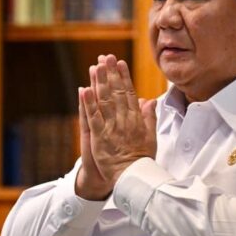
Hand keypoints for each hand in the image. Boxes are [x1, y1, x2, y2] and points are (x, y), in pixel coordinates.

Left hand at [77, 54, 156, 197]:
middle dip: (110, 74)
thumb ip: (149, 117)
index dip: (124, 77)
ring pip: (105, 101)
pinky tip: (84, 90)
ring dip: (99, 83)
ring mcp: (112, 128)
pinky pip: (94, 118)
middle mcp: (124, 120)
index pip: (129, 93)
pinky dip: (88, 104)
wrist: (134, 178)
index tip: (119, 63)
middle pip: (116, 93)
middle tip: (106, 57)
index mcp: (136, 119)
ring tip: (95, 67)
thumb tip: (150, 100)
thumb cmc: (142, 159)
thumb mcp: (151, 137)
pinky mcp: (100, 138)